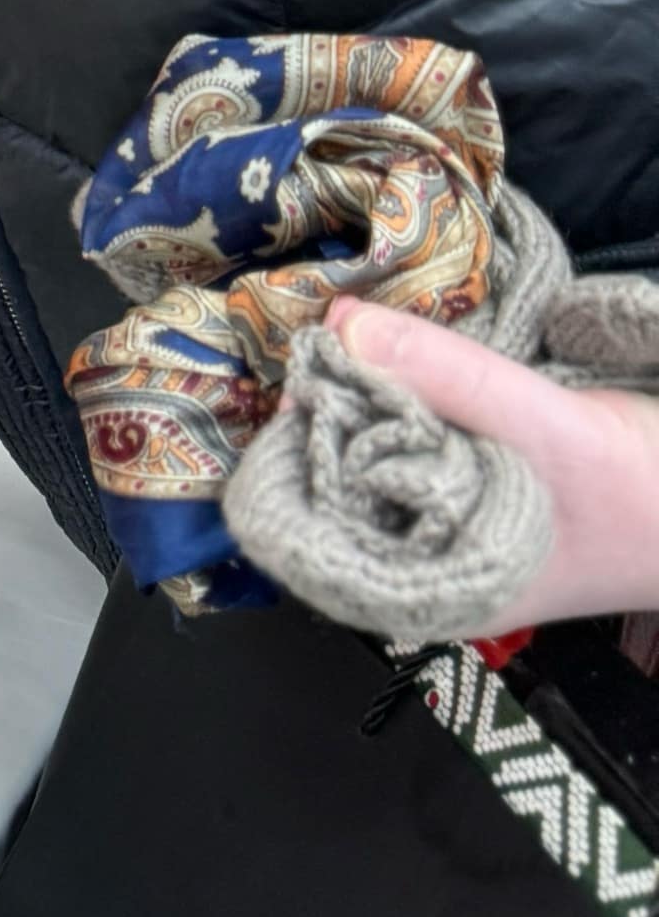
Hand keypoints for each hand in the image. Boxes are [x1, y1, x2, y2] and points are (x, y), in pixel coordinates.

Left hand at [331, 297, 658, 626]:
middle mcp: (423, 568)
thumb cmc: (648, 497)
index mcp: (427, 590)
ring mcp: (445, 529)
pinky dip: (401, 405)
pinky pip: (410, 446)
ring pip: (368, 460)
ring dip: (362, 404)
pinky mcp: (469, 490)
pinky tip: (399, 368)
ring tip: (356, 348)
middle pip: (330, 488)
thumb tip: (343, 326)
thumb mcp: (549, 428)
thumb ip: (449, 378)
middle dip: (326, 418)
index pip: (306, 535)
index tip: (305, 384)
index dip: (293, 457)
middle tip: (328, 349)